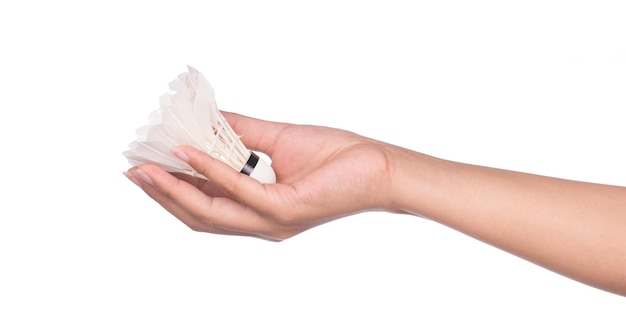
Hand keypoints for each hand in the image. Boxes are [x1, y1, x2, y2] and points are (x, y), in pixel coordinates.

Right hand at [125, 111, 393, 240]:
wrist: (376, 166)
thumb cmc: (334, 157)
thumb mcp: (278, 140)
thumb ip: (241, 133)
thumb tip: (207, 120)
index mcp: (257, 209)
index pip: (205, 204)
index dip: (171, 188)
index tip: (144, 166)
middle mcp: (260, 222)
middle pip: (198, 214)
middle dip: (162, 193)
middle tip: (133, 169)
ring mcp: (271, 221)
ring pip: (210, 211)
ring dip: (173, 188)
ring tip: (146, 167)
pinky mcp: (284, 210)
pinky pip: (238, 192)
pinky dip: (209, 171)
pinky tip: (188, 153)